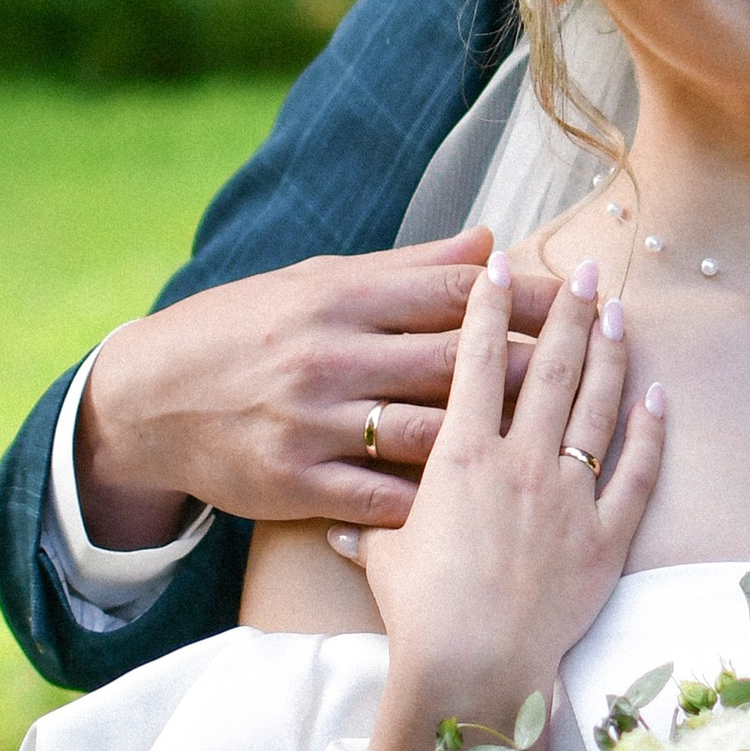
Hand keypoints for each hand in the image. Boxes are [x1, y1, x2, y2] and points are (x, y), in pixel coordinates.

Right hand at [73, 231, 564, 546]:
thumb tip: (488, 242)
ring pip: (429, 431)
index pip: (451, 294)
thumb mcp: (316, 284)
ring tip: (562, 438)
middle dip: (535, 362)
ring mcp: (314, 423)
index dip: (524, 296)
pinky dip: (434, 501)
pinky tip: (487, 508)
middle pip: (456, 361)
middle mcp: (331, 357)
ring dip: (501, 436)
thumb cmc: (246, 329)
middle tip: (602, 367)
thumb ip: (406, 270)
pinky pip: (381, 496)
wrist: (147, 399)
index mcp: (340, 300)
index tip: (584, 297)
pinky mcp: (296, 482)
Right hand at [357, 253, 665, 717]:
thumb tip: (344, 529)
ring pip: (597, 408)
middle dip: (570, 312)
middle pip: (550, 368)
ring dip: (611, 355)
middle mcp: (519, 462)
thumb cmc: (422, 614)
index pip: (475, 361)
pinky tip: (657, 399)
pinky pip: (636, 474)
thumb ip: (371, 532)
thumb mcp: (386, 561)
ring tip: (623, 312)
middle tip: (589, 270)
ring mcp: (567, 496)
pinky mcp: (604, 537)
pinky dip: (650, 435)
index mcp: (461, 455)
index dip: (489, 308)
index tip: (500, 264)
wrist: (474, 666)